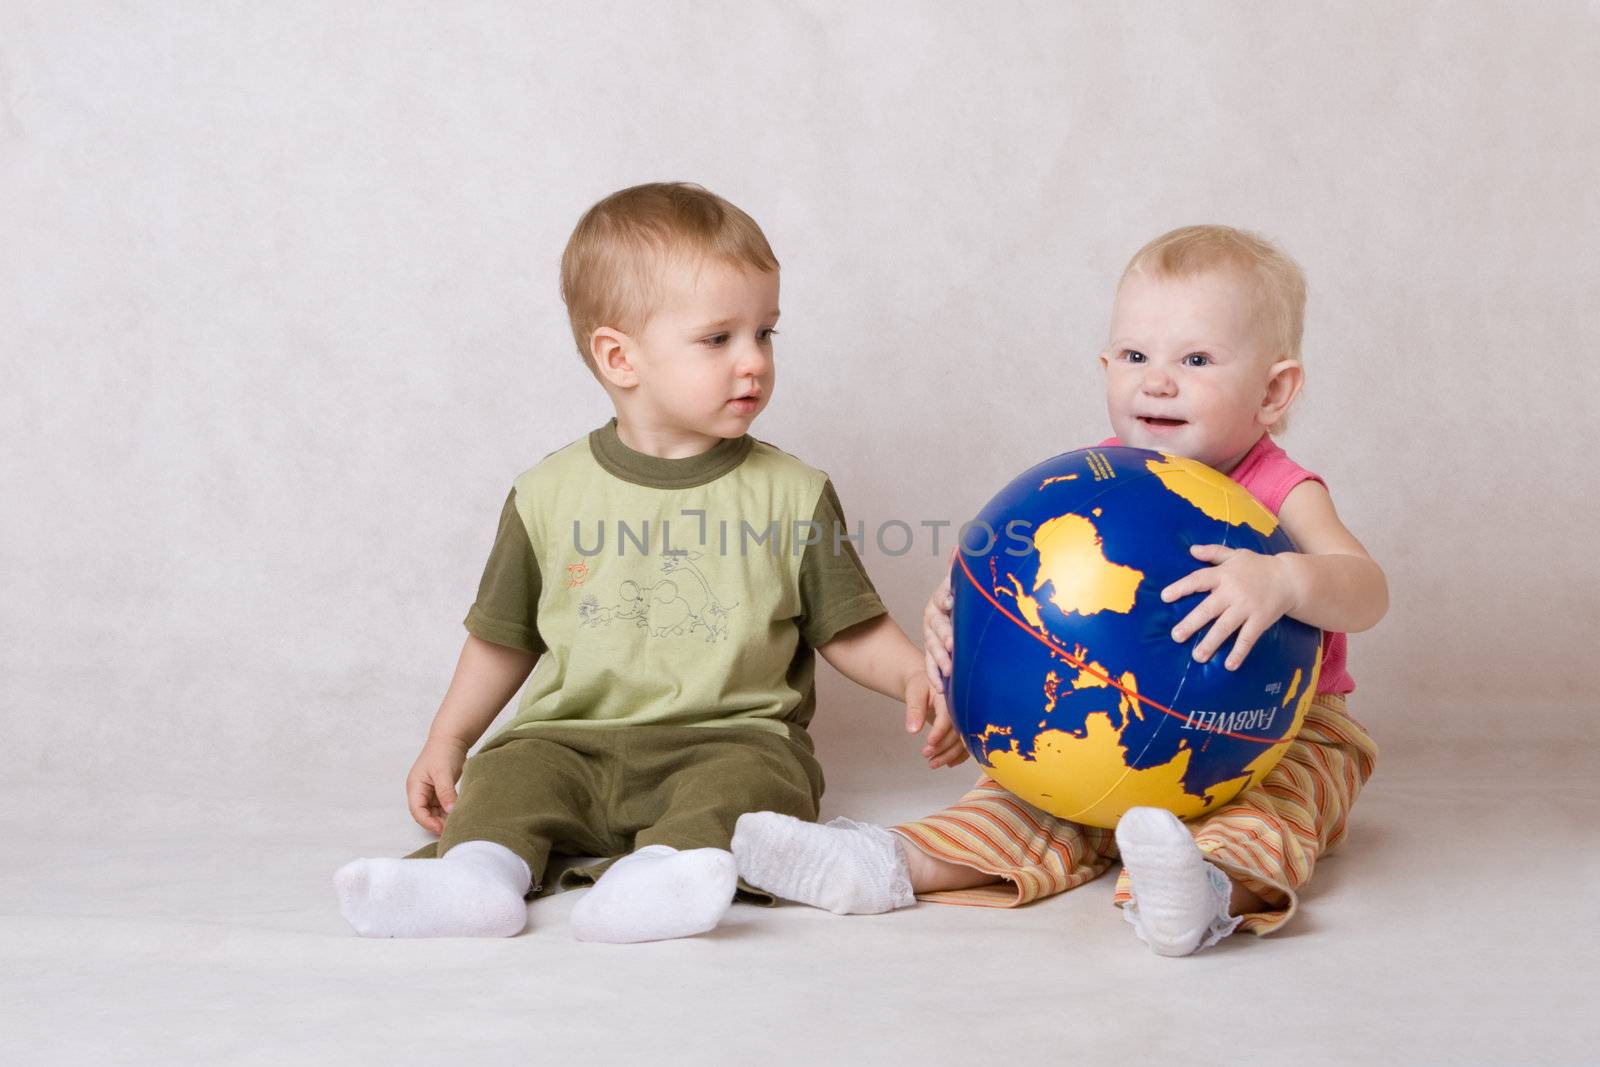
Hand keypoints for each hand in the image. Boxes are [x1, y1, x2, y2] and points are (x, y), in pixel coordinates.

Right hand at [406, 735, 467, 834]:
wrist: (452, 737)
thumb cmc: (444, 751)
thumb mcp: (444, 773)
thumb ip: (446, 792)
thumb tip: (450, 811)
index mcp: (415, 786)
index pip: (417, 810)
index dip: (428, 822)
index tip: (442, 828)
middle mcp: (419, 791)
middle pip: (424, 813)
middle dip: (436, 822)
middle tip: (452, 829)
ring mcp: (429, 791)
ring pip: (433, 811)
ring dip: (443, 818)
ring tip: (456, 823)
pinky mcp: (439, 790)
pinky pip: (441, 806)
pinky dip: (448, 811)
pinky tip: (457, 815)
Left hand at [903, 669, 967, 768]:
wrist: (928, 682)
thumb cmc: (921, 685)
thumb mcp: (914, 693)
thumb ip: (914, 710)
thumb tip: (912, 730)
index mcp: (951, 695)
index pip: (949, 716)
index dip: (940, 731)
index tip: (929, 742)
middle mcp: (962, 708)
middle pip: (957, 732)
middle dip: (943, 746)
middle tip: (926, 754)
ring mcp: (965, 718)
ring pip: (962, 741)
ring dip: (949, 755)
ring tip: (932, 764)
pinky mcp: (964, 727)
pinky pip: (965, 744)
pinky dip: (958, 756)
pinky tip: (948, 763)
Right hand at [922, 570, 954, 691]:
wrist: (951, 618)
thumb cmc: (960, 601)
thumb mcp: (959, 585)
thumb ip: (957, 568)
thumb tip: (959, 544)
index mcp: (941, 599)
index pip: (942, 598)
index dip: (946, 600)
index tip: (952, 602)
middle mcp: (933, 618)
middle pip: (936, 626)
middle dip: (944, 635)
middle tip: (953, 643)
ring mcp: (931, 638)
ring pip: (932, 648)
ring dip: (939, 658)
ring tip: (949, 668)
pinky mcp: (933, 656)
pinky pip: (930, 667)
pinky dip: (935, 677)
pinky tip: (941, 687)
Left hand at [1161, 545, 1296, 670]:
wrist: (1291, 578)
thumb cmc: (1258, 566)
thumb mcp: (1236, 554)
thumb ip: (1213, 552)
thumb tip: (1191, 549)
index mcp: (1224, 575)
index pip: (1198, 580)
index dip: (1181, 587)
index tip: (1164, 597)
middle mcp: (1233, 592)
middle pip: (1208, 609)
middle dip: (1191, 623)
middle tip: (1176, 637)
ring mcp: (1247, 607)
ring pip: (1225, 627)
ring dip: (1210, 643)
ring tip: (1197, 657)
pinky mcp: (1260, 620)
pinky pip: (1247, 639)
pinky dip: (1239, 652)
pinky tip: (1229, 665)